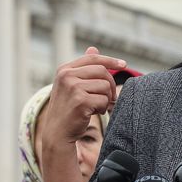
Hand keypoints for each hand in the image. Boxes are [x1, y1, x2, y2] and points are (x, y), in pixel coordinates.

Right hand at [40, 46, 126, 181]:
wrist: (57, 133)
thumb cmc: (68, 109)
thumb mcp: (72, 85)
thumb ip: (84, 68)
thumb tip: (94, 47)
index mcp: (64, 69)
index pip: (93, 58)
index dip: (110, 60)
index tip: (124, 64)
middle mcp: (66, 75)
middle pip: (102, 71)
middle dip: (110, 85)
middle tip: (108, 97)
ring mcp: (72, 87)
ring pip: (104, 86)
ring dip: (105, 98)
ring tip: (96, 107)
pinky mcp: (80, 101)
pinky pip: (103, 100)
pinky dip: (102, 108)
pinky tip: (93, 113)